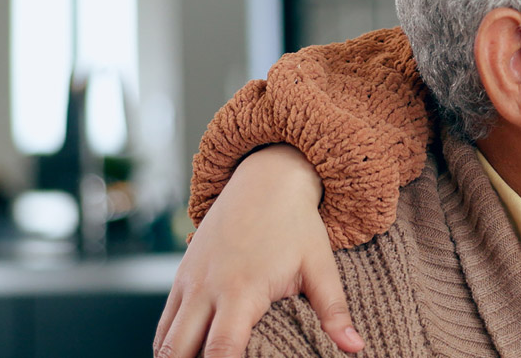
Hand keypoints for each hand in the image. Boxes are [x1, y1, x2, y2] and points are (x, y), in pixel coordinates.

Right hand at [154, 144, 362, 356]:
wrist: (266, 180)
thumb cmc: (297, 225)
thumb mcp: (320, 267)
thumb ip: (334, 311)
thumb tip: (356, 347)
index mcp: (242, 291)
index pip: (222, 349)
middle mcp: (206, 289)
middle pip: (180, 350)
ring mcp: (188, 282)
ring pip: (164, 339)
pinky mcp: (180, 276)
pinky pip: (164, 321)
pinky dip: (169, 342)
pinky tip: (186, 354)